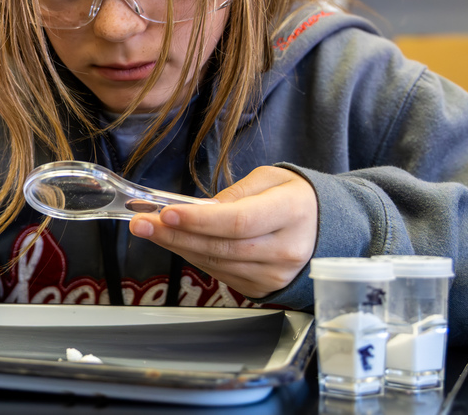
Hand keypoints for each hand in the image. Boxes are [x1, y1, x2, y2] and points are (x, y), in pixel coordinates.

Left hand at [128, 166, 317, 298]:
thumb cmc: (295, 199)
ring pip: (216, 263)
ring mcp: (275, 274)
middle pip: (220, 246)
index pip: (238, 222)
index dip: (198, 221)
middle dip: (174, 235)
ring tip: (149, 229)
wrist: (327, 230)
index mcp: (291, 213)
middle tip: (141, 223)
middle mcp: (286, 249)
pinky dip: (194, 257)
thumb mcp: (272, 179)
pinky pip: (220, 273)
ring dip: (177, 247)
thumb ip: (236, 192)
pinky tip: (176, 243)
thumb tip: (199, 209)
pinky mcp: (263, 288)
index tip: (166, 213)